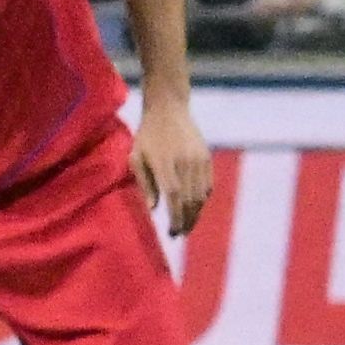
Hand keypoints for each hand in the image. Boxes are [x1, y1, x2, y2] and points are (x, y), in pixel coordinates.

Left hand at [135, 93, 212, 237]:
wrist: (169, 110)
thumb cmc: (147, 136)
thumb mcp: (136, 157)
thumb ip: (145, 183)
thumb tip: (153, 209)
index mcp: (166, 164)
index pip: (175, 198)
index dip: (176, 218)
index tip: (172, 233)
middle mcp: (186, 164)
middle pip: (191, 200)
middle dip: (187, 221)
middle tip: (179, 234)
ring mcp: (199, 161)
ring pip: (202, 195)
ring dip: (196, 213)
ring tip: (186, 225)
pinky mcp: (207, 158)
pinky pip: (208, 185)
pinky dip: (202, 200)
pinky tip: (194, 208)